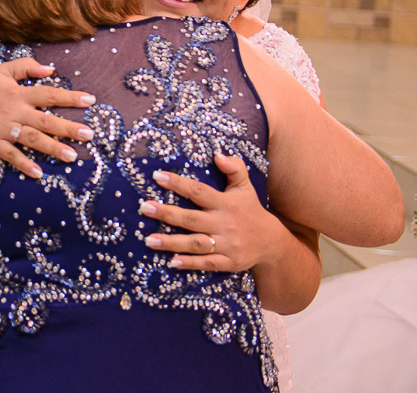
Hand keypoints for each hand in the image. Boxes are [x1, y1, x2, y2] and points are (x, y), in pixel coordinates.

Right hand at [0, 57, 96, 177]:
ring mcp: (3, 129)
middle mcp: (14, 111)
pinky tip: (39, 173)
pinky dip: (24, 164)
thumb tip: (50, 68)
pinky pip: (11, 156)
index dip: (70, 97)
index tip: (91, 101)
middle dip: (68, 128)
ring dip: (53, 148)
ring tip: (72, 156)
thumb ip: (26, 66)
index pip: (49, 94)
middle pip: (46, 120)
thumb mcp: (1, 70)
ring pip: (32, 139)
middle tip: (89, 135)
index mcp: (18, 93)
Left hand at [140, 153, 282, 271]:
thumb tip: (218, 154)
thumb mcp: (245, 187)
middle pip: (192, 219)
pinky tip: (171, 262)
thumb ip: (234, 168)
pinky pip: (207, 263)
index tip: (157, 176)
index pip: (199, 191)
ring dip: (172, 242)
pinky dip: (190, 263)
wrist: (272, 243)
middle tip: (144, 207)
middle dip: (167, 213)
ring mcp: (226, 245)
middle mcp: (224, 224)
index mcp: (226, 203)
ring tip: (148, 240)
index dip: (178, 184)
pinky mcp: (228, 262)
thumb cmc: (250, 210)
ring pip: (196, 243)